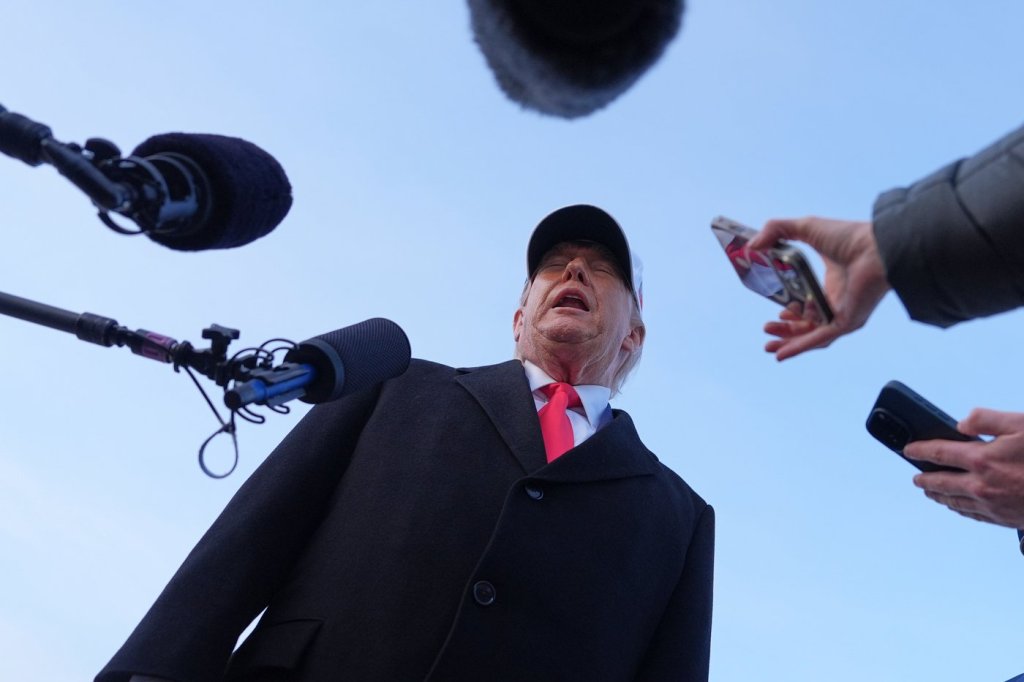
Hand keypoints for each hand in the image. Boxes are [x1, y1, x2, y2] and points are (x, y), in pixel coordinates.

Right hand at [747, 217, 889, 360]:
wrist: (875, 248)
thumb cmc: (850, 237)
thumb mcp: (805, 227)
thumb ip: (777, 230)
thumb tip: (752, 245)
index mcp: (834, 284)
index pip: (812, 303)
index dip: (793, 310)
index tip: (777, 310)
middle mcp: (839, 302)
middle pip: (809, 324)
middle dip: (786, 331)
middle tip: (767, 329)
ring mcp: (843, 314)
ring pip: (812, 336)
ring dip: (790, 342)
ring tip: (769, 346)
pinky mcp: (846, 322)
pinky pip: (820, 339)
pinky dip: (800, 348)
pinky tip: (781, 354)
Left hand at [907, 408, 1023, 527]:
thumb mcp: (1022, 424)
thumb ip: (988, 418)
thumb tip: (961, 422)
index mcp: (982, 459)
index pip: (939, 453)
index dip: (919, 450)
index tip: (907, 450)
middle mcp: (982, 485)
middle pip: (941, 483)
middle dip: (925, 479)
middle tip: (915, 478)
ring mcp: (993, 505)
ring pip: (956, 502)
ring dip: (940, 496)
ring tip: (931, 492)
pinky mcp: (1006, 519)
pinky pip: (974, 515)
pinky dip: (961, 509)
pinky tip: (960, 507)